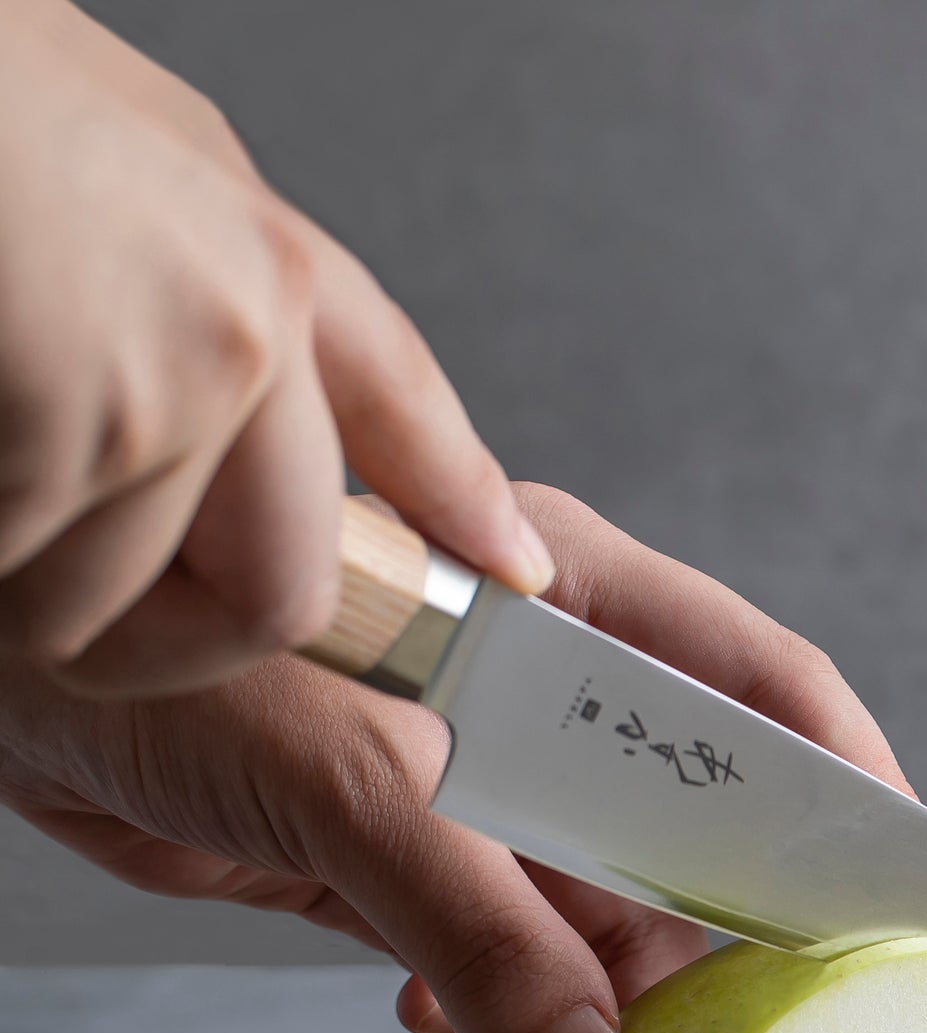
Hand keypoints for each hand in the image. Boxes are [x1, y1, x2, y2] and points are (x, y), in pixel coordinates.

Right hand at [0, 0, 552, 698]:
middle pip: (278, 595)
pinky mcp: (62, 430)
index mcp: (243, 248)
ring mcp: (160, 387)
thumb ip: (172, 260)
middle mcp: (239, 329)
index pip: (399, 404)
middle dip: (161, 639)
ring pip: (100, 607)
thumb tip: (223, 370)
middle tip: (51, 600)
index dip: (459, 500)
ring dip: (9, 578)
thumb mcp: (84, 134)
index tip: (511, 569)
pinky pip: (18, 582)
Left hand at [0, 485, 912, 1032]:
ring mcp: (480, 773)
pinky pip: (509, 946)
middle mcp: (541, 686)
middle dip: (718, 928)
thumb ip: (472, 915)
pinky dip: (506, 1004)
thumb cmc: (151, 642)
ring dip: (601, 988)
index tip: (903, 897)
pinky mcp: (410, 849)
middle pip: (696, 817)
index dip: (845, 788)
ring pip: (604, 899)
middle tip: (742, 1032)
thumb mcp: (336, 770)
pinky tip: (458, 1026)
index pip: (756, 687)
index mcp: (558, 598)